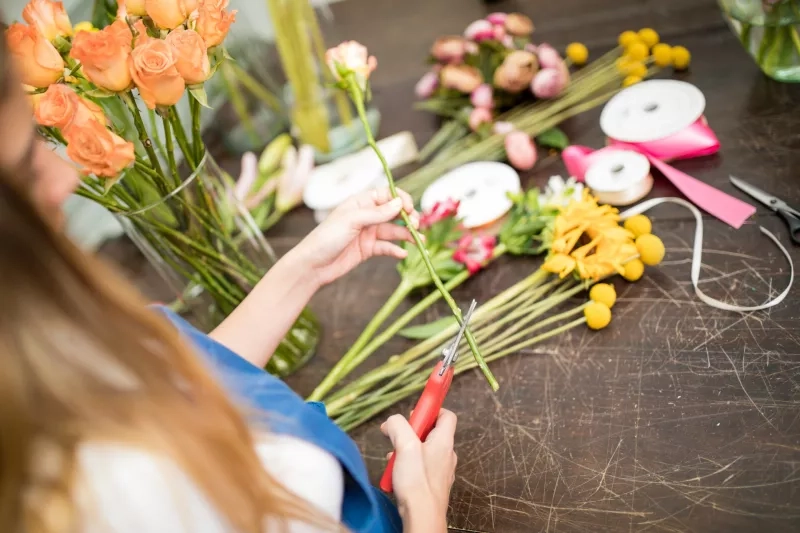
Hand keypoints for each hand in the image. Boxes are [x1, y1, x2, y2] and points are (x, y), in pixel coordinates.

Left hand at [293, 187, 419, 287]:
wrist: (313, 265)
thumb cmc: (327, 238)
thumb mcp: (352, 221)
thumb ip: (377, 213)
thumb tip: (399, 203)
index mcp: (360, 203)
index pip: (387, 195)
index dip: (401, 199)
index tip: (410, 209)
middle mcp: (366, 216)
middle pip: (394, 213)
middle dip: (408, 218)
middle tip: (417, 226)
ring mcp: (367, 233)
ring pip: (393, 231)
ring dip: (407, 235)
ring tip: (419, 242)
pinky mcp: (368, 249)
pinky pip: (386, 247)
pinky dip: (396, 250)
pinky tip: (403, 254)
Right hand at [381, 410, 456, 531]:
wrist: (422, 516)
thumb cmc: (417, 482)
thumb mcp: (405, 446)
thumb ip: (398, 426)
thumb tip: (392, 421)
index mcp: (444, 441)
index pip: (446, 415)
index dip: (431, 409)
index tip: (415, 412)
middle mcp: (446, 455)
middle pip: (431, 432)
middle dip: (411, 432)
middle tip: (398, 437)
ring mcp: (441, 470)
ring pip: (423, 450)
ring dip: (407, 450)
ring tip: (394, 458)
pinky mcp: (432, 483)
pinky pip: (420, 467)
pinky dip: (408, 466)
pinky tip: (396, 473)